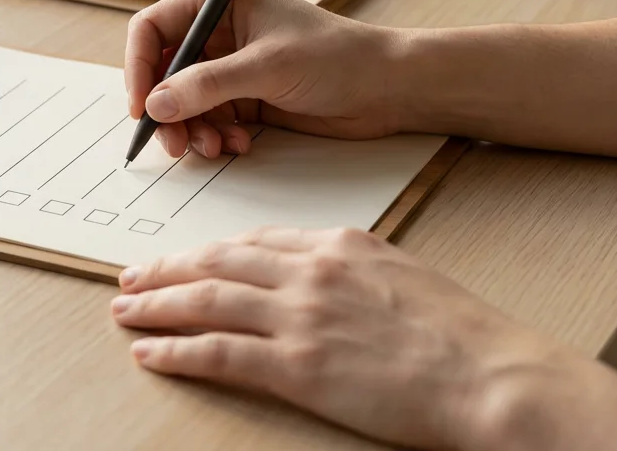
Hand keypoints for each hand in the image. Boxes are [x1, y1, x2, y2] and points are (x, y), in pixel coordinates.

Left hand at [110, 228, 581, 449]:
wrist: (491, 376)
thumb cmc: (461, 334)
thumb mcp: (401, 275)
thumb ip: (350, 268)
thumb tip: (316, 275)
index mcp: (336, 245)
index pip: (252, 241)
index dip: (207, 251)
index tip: (183, 258)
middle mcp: (309, 272)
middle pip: (216, 262)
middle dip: (167, 268)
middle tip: (132, 276)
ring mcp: (299, 316)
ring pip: (206, 300)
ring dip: (157, 304)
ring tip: (125, 309)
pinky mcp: (297, 365)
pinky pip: (217, 352)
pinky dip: (176, 350)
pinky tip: (150, 351)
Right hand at [125, 0, 407, 157]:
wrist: (388, 89)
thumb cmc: (338, 57)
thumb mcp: (267, 67)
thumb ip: (208, 85)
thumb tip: (155, 104)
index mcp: (221, 3)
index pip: (154, 28)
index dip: (139, 66)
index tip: (141, 105)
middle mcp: (220, 33)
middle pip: (163, 71)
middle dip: (165, 109)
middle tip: (172, 143)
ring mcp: (231, 68)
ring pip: (183, 102)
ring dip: (191, 129)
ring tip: (213, 148)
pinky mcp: (245, 98)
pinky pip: (208, 120)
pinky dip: (214, 136)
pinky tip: (237, 145)